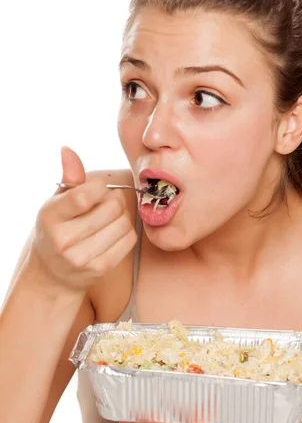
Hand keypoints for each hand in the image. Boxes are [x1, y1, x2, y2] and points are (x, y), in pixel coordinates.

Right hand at [29, 146, 136, 290]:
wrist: (52, 272)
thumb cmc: (57, 228)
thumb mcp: (56, 202)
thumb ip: (69, 178)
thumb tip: (68, 150)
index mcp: (51, 216)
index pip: (85, 196)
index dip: (99, 187)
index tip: (96, 189)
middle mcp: (64, 240)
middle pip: (111, 208)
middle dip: (114, 200)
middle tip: (106, 202)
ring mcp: (82, 257)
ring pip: (123, 223)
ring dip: (122, 216)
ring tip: (110, 217)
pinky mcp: (100, 269)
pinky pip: (129, 240)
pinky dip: (127, 231)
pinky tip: (115, 231)